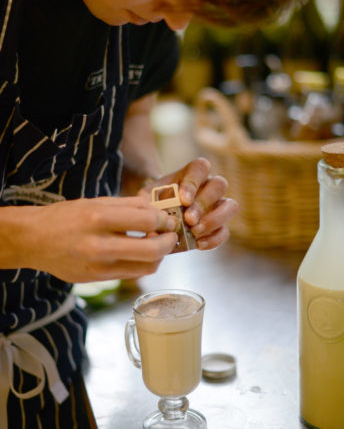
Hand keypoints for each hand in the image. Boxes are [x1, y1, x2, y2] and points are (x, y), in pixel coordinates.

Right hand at [0, 197, 177, 282]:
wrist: (34, 240)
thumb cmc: (66, 217)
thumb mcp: (97, 202)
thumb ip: (130, 206)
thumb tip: (159, 211)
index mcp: (98, 217)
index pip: (146, 221)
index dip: (163, 220)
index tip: (167, 219)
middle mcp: (98, 244)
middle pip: (152, 250)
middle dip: (168, 242)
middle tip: (171, 234)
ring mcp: (98, 266)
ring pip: (146, 268)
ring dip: (160, 256)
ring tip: (157, 244)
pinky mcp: (97, 279)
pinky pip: (132, 274)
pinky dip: (143, 264)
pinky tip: (142, 253)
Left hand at [139, 158, 238, 249]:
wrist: (159, 210)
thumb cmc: (155, 200)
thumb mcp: (148, 198)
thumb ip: (149, 207)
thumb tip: (154, 229)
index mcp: (193, 172)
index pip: (201, 167)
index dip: (194, 182)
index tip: (183, 200)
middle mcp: (209, 185)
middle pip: (219, 185)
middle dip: (203, 204)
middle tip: (189, 220)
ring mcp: (218, 204)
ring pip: (231, 206)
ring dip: (215, 219)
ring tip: (196, 231)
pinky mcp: (220, 224)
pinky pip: (225, 230)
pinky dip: (214, 239)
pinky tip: (199, 244)